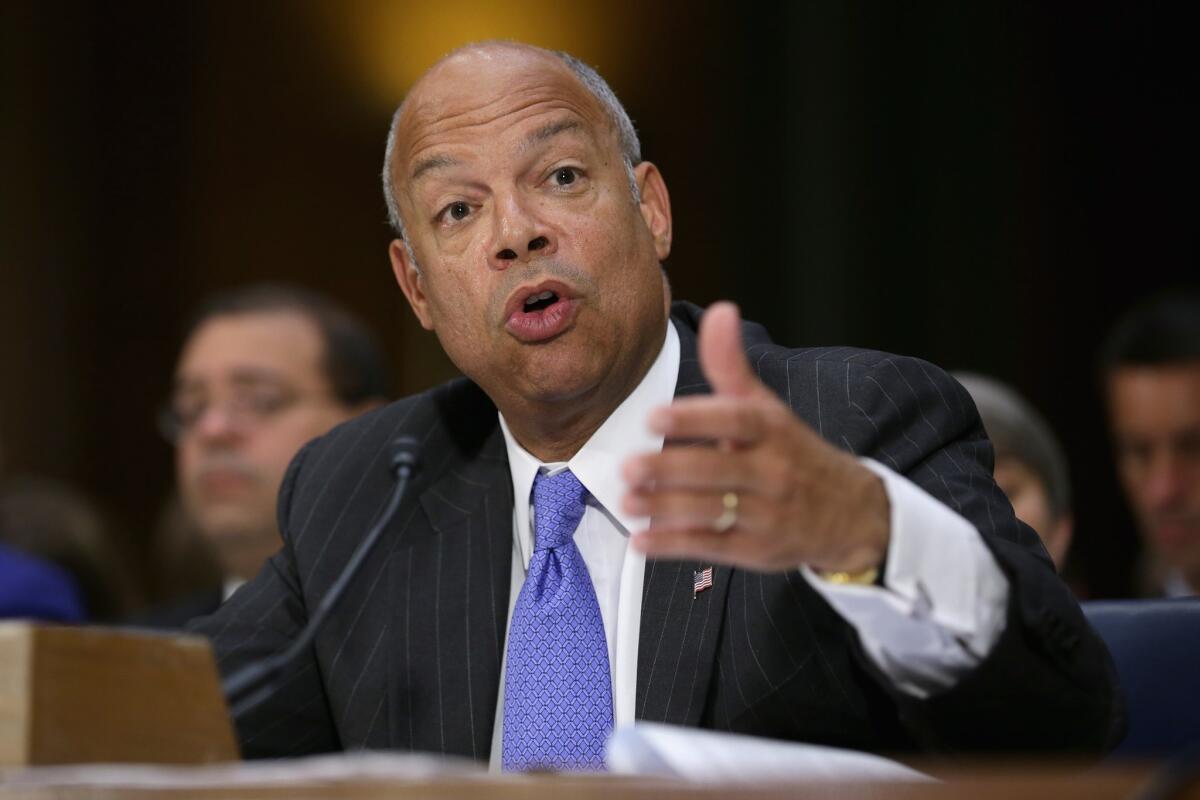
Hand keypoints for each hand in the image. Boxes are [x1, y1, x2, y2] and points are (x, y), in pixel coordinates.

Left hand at [622, 302, 889, 573]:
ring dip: (665, 509)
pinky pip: (713, 547)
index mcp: (772, 429)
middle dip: (670, 469)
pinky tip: (642, 540)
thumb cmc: (794, 454)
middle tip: (629, 466)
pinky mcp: (758, 550)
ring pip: (712, 511)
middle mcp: (772, 471)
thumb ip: (732, 365)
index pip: (735, 419)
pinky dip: (674, 546)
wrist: (852, 514)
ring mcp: (767, 514)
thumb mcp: (767, 406)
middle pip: (718, 469)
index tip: (654, 415)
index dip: (695, 417)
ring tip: (627, 501)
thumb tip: (720, 311)